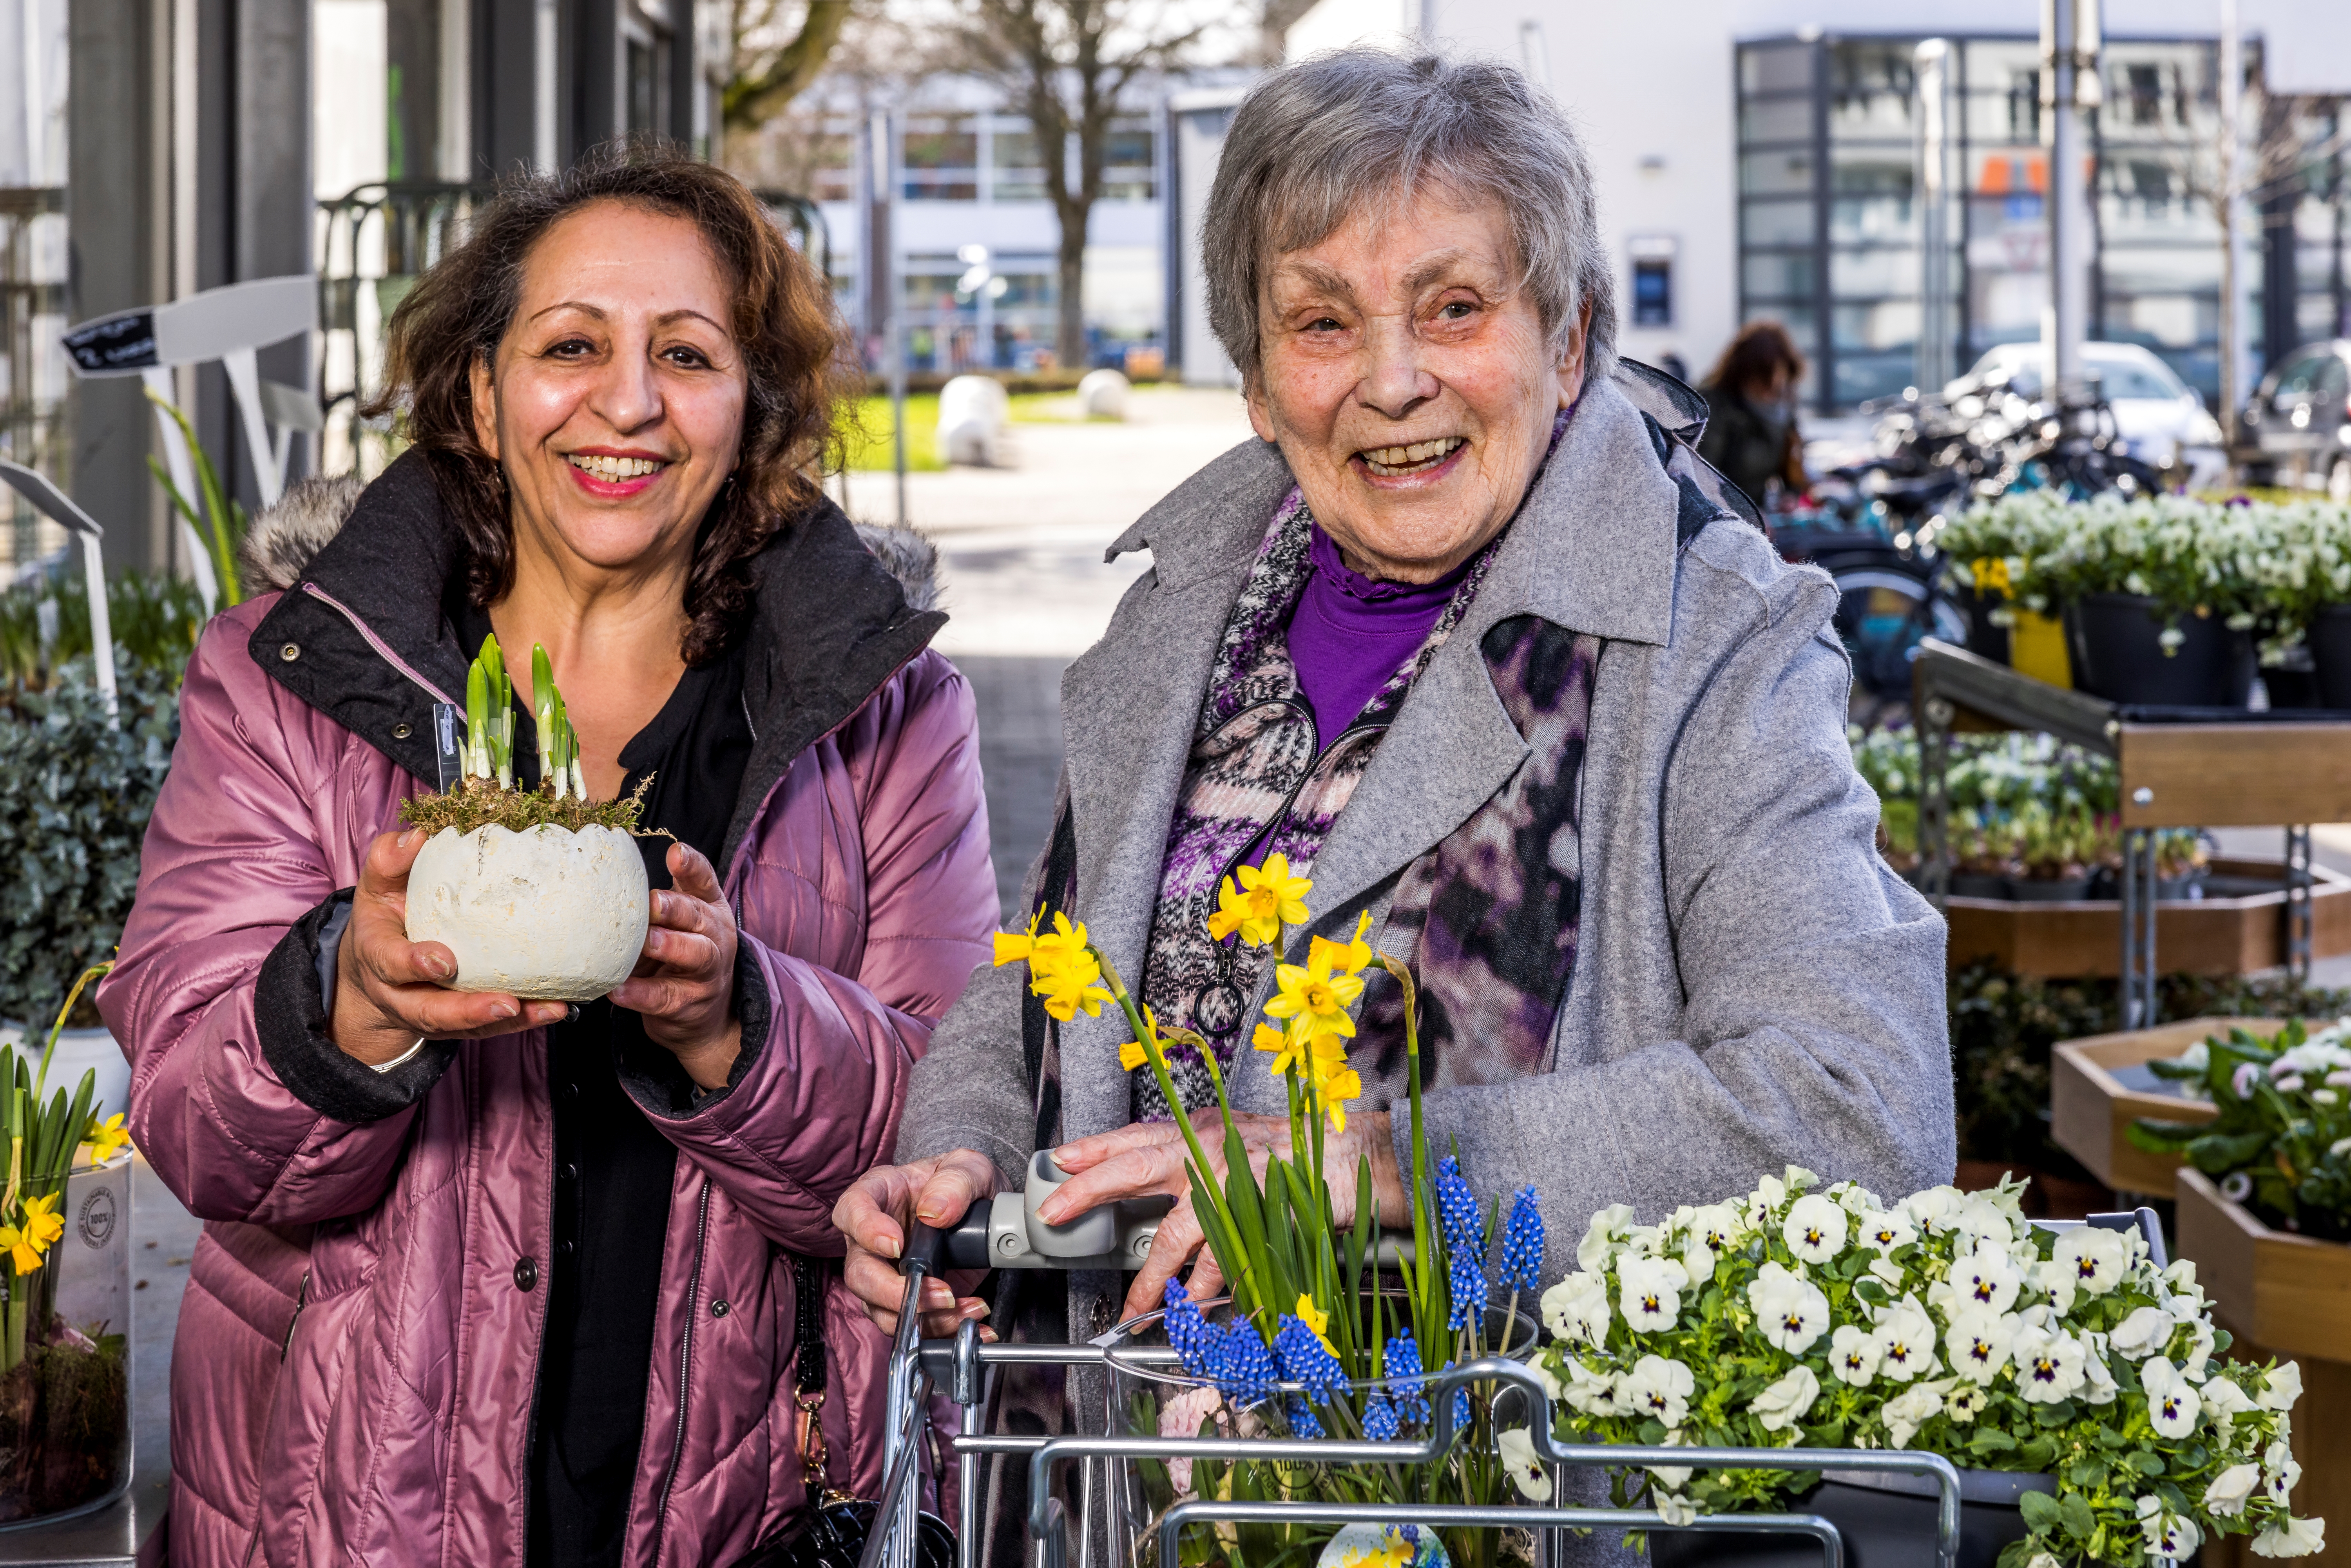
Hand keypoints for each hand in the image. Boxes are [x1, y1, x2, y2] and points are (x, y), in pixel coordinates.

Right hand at [332, 828, 570, 1064]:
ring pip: (466, 1026)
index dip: (413, 964)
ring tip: (548, 1009)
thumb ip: (391, 861)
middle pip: (430, 1012)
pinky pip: (491, 1028)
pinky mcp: (459, 1023)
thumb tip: (418, 837)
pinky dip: (524, 1020)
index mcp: (378, 955)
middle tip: (505, 1003)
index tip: (444, 960)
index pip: (389, 963)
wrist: (377, 969)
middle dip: (468, 1010)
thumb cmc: (386, 918)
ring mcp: (431, 1013)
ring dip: (509, 1021)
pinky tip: (555, 1008)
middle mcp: (402, 994)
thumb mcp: (379, 886)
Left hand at [610, 842, 740, 1091]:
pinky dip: (642, 993)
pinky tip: (618, 990)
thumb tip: (604, 878)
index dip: (692, 866)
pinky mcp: (689, 1003)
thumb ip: (656, 901)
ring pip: (695, 955)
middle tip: (653, 903)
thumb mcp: (675, 924)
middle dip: (676, 908)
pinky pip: (665, 997)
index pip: (704, 882)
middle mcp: (715, 936)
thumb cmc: (679, 953)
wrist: (703, 1012)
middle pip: (699, 916)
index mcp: (709, 908)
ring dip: (670, 946)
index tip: (675, 853)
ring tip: (647, 942)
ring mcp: (707, 971)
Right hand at [834, 1151, 999, 1337]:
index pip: (851, 1211)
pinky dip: (941, 1332)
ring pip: (881, 1309)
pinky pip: (911, 1325)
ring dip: (924, 1318)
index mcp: (878, 1194)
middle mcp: (872, 1239)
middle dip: (895, 1292)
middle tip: (941, 1293)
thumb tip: (934, 1212)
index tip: (896, 1244)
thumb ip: (955, 1181)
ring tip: (967, 1309)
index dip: (866, 1231)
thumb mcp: (968, 1167)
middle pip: (860, 1273)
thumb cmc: (962, 1182)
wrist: (980, 1208)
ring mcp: (887, 1273)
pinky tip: (972, 1323)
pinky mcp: (908, 1299)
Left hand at [1048, 1109, 1405, 1320]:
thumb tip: (1145, 1177)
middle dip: (1090, 1193)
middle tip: (1057, 1215)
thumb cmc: (1287, 1151)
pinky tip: (1189, 1311)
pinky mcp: (1253, 1221)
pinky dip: (1202, 1294)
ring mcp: (1229, 1188)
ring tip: (1134, 1307)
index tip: (1059, 1161)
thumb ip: (1191, 1156)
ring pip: (1174, 1236)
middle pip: (1135, 1170)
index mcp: (1197, 1132)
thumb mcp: (1231, 1139)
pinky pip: (1217, 1266)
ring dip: (1150, 1278)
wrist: (1348, 1158)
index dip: (1094, 1150)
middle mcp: (1206, 1153)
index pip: (1134, 1137)